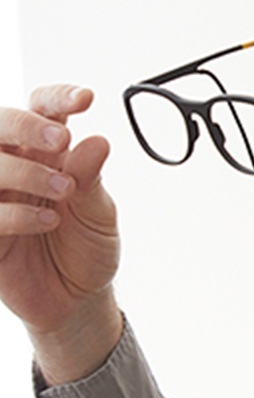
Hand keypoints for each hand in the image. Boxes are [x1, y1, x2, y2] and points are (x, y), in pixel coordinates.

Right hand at [0, 85, 121, 375]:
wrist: (77, 300)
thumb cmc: (87, 249)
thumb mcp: (99, 214)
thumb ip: (92, 179)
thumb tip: (98, 141)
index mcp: (48, 152)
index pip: (44, 108)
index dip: (58, 97)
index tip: (85, 100)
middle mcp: (18, 166)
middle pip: (1, 123)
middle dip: (26, 123)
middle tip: (61, 139)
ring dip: (26, 170)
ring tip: (64, 189)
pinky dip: (17, 212)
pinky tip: (49, 220)